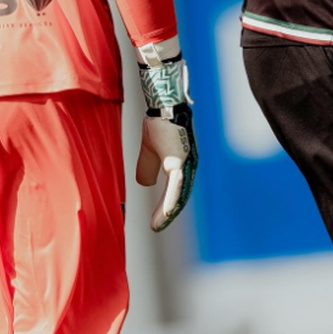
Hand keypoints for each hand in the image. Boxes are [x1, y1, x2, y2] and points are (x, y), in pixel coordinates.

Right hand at [136, 102, 197, 231]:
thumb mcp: (149, 150)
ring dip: (168, 212)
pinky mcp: (180, 160)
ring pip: (179, 194)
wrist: (162, 106)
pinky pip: (176, 185)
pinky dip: (171, 201)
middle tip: (156, 227)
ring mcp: (185, 164)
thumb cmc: (158, 123)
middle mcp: (187, 167)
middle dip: (168, 214)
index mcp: (180, 165)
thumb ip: (147, 165)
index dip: (167, 207)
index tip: (157, 221)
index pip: (176, 191)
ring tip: (158, 225)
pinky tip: (166, 213)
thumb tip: (144, 182)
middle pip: (179, 197)